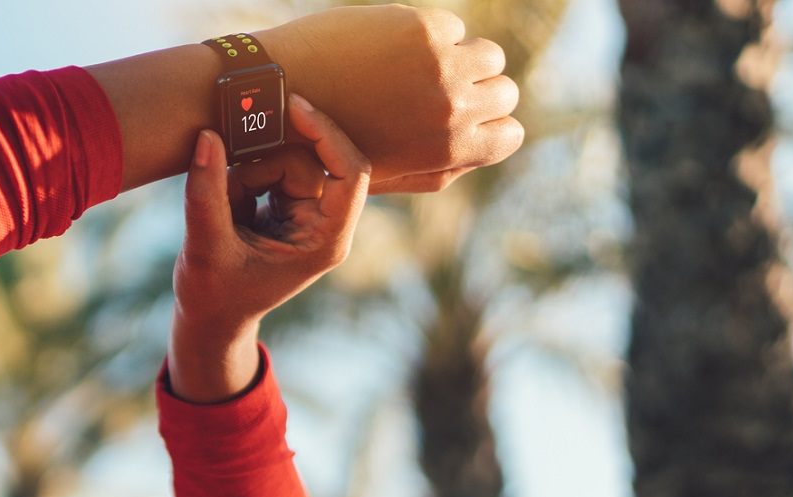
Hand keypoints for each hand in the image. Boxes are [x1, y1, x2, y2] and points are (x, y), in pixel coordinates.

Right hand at [167, 94, 369, 402]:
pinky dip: (241, 182)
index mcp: (325, 242)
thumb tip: (208, 137)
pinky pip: (269, 171)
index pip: (350, 174)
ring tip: (226, 213)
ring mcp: (307, 214)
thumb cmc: (213, 295)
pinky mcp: (287, 207)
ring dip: (246, 177)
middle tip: (230, 177)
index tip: (293, 108)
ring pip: (285, 161)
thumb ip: (206, 193)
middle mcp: (324, 225)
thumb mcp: (205, 246)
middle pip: (310, 162)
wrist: (209, 318)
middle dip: (264, 165)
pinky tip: (231, 212)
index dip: (327, 134)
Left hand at [263, 4, 520, 188]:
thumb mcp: (391, 173)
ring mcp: (443, 66)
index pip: (511, 134)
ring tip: (424, 66)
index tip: (466, 118)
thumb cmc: (330, 143)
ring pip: (488, 55)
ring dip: (463, 58)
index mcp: (450, 151)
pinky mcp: (423, 30)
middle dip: (481, 89)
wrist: (282, 97)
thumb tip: (483, 145)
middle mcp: (454, 109)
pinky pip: (453, 27)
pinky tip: (394, 48)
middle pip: (505, 91)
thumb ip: (442, 166)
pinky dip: (430, 36)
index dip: (490, 125)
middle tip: (443, 88)